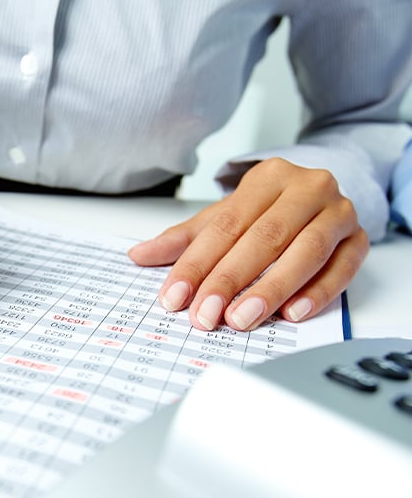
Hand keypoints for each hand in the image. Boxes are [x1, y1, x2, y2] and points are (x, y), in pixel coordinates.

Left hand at [127, 157, 368, 330]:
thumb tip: (138, 255)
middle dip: (230, 280)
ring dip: (272, 289)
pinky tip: (292, 314)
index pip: (225, 225)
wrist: (320, 196)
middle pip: (264, 237)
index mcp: (267, 178)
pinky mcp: (359, 239)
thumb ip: (184, 239)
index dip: (196, 264)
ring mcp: (338, 212)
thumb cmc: (268, 211)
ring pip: (306, 251)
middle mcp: (307, 188)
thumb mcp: (224, 219)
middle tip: (205, 316)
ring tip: (241, 319)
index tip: (174, 297)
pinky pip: (343, 267)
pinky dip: (318, 292)